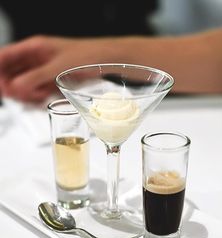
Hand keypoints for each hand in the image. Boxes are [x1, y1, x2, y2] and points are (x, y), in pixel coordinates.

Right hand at [0, 35, 114, 101]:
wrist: (104, 61)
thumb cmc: (85, 55)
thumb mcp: (57, 67)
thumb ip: (35, 77)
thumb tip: (16, 87)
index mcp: (34, 48)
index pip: (5, 57)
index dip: (0, 72)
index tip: (2, 87)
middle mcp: (36, 59)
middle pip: (12, 73)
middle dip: (11, 86)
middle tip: (17, 96)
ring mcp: (43, 71)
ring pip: (23, 84)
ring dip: (25, 93)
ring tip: (36, 96)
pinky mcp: (51, 81)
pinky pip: (36, 90)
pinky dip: (36, 97)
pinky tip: (42, 98)